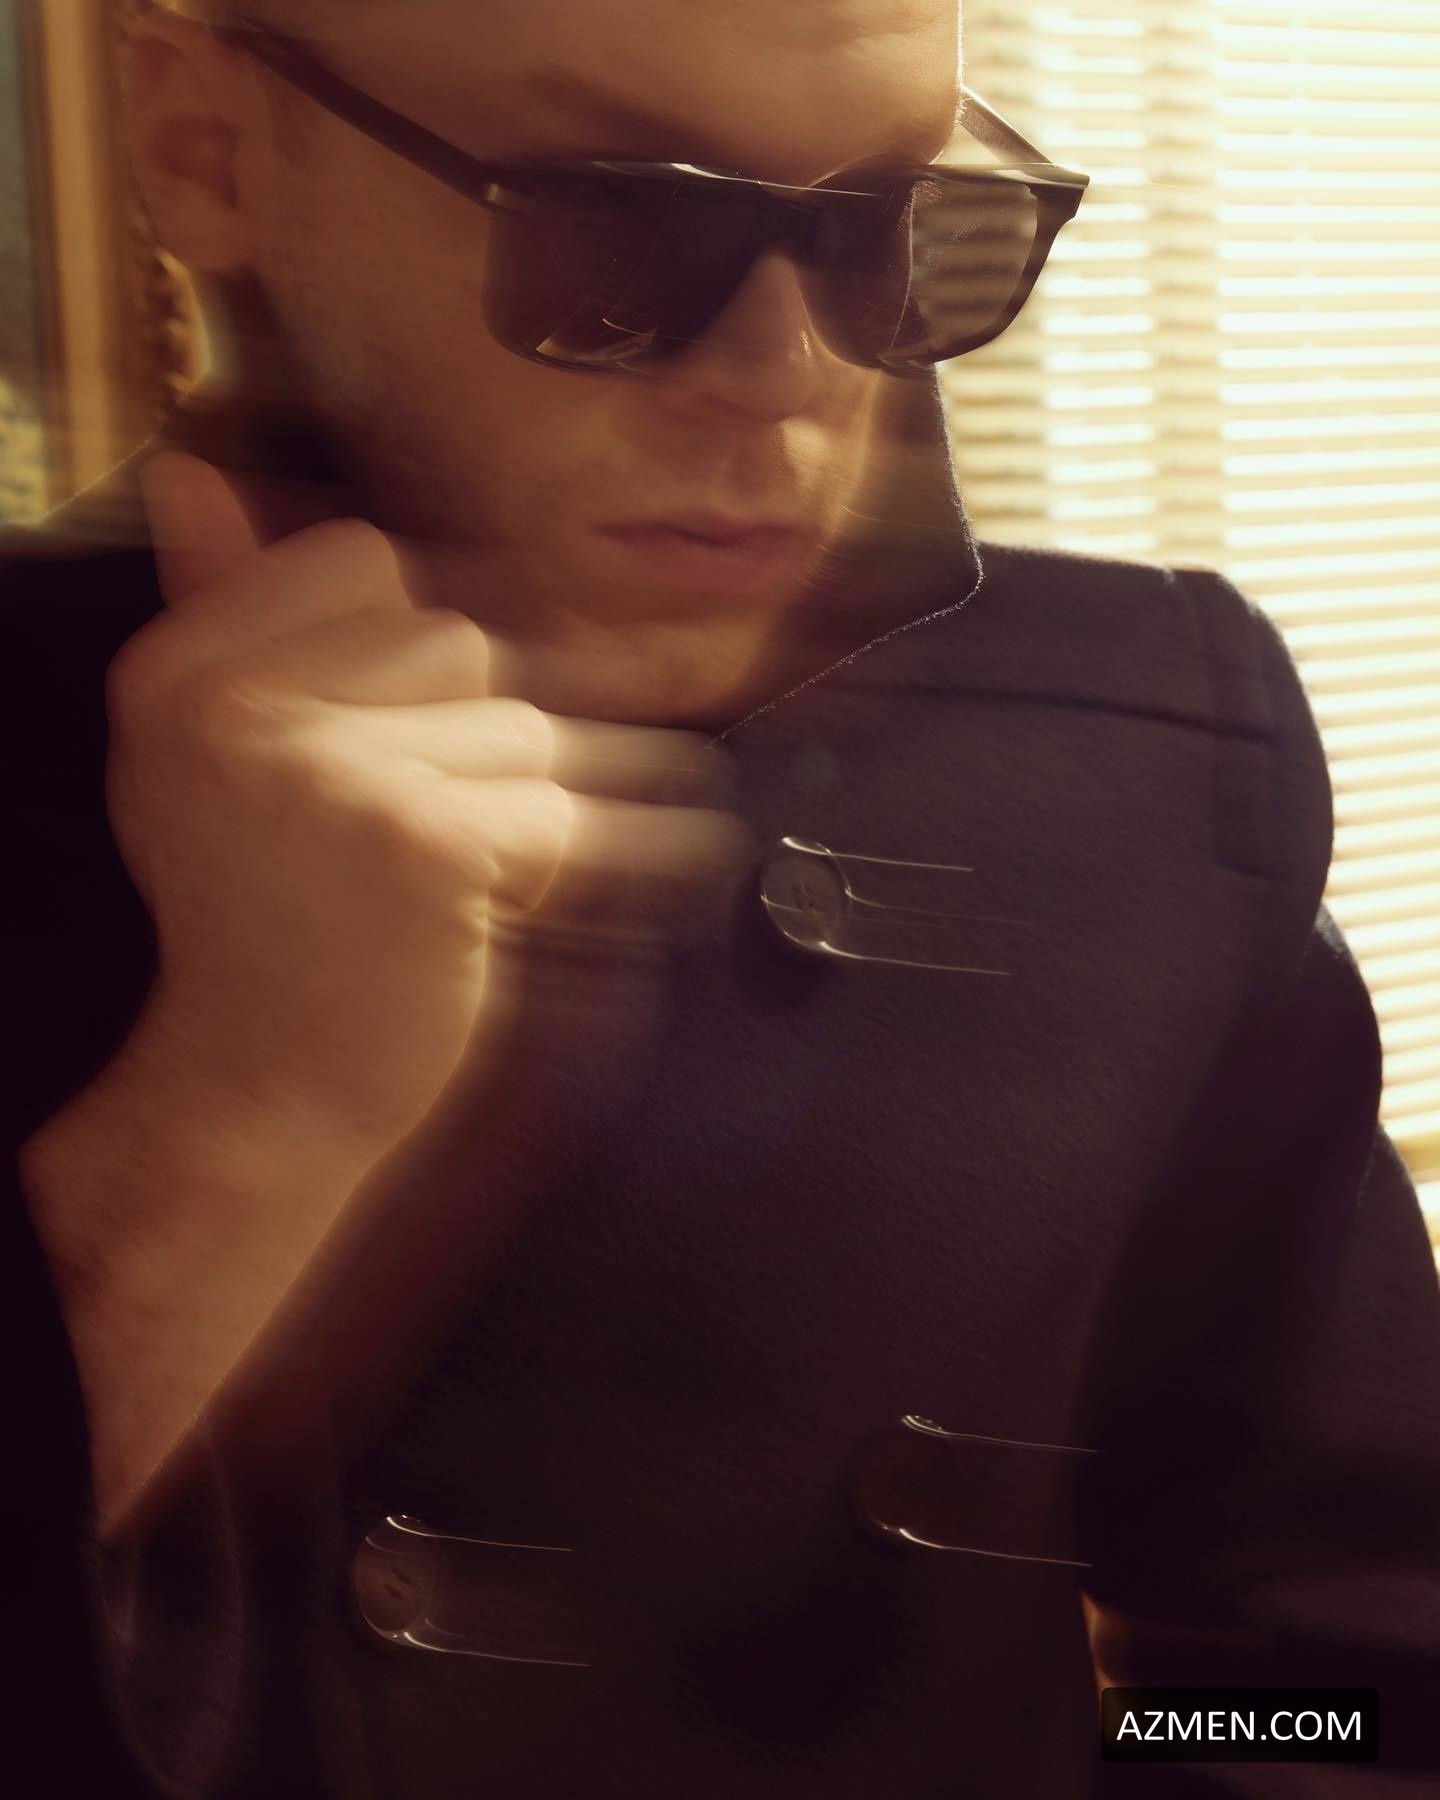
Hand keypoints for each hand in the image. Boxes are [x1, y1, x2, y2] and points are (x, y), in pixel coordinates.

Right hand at [108, 451, 743, 1155]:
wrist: (263, 1091)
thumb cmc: (257, 925)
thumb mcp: (213, 760)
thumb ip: (227, 618)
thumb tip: (196, 473)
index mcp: (185, 670)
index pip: (361, 560)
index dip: (411, 641)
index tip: (408, 725)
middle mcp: (242, 706)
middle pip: (460, 640)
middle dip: (476, 732)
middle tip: (422, 834)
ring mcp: (333, 772)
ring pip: (523, 729)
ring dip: (530, 804)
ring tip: (472, 888)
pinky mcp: (424, 843)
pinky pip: (559, 814)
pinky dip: (606, 858)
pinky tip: (631, 876)